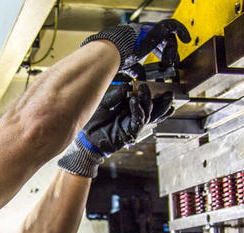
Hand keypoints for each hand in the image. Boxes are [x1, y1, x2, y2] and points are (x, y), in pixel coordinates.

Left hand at [57, 83, 174, 177]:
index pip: (142, 100)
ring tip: (144, 90)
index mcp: (128, 109)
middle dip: (156, 98)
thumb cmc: (93, 123)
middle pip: (150, 108)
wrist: (86, 139)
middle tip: (152, 87)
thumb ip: (116, 95)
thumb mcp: (103, 103)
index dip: (146, 92)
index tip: (143, 83)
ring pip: (148, 114)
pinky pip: (138, 121)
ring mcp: (132, 125)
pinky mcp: (130, 133)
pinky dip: (138, 110)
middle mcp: (133, 117)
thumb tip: (127, 85)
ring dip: (148, 102)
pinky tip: (134, 101)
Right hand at [81, 19, 190, 73]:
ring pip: (166, 36)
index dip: (160, 53)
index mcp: (135, 40)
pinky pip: (172, 26)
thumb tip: (140, 77)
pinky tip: (186, 39)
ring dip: (171, 49)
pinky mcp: (155, 29)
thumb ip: (136, 69)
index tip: (165, 64)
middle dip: (167, 52)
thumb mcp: (129, 65)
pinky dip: (181, 30)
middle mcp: (142, 33)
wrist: (112, 52)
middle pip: (160, 41)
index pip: (152, 44)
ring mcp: (148, 29)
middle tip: (172, 64)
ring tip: (173, 61)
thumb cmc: (114, 58)